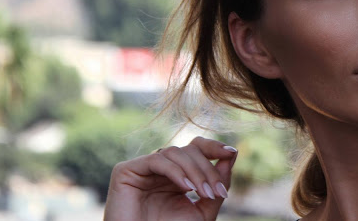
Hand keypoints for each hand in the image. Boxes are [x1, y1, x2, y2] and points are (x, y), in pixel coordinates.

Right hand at [103, 136, 237, 220]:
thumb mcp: (202, 211)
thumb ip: (216, 184)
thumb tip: (231, 155)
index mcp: (176, 174)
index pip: (196, 149)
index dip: (213, 146)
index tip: (231, 152)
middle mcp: (160, 168)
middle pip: (189, 150)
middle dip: (207, 169)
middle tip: (218, 191)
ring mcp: (142, 168)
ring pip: (174, 152)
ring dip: (195, 171)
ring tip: (204, 194)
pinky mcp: (126, 171)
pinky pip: (156, 160)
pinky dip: (175, 171)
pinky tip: (186, 187)